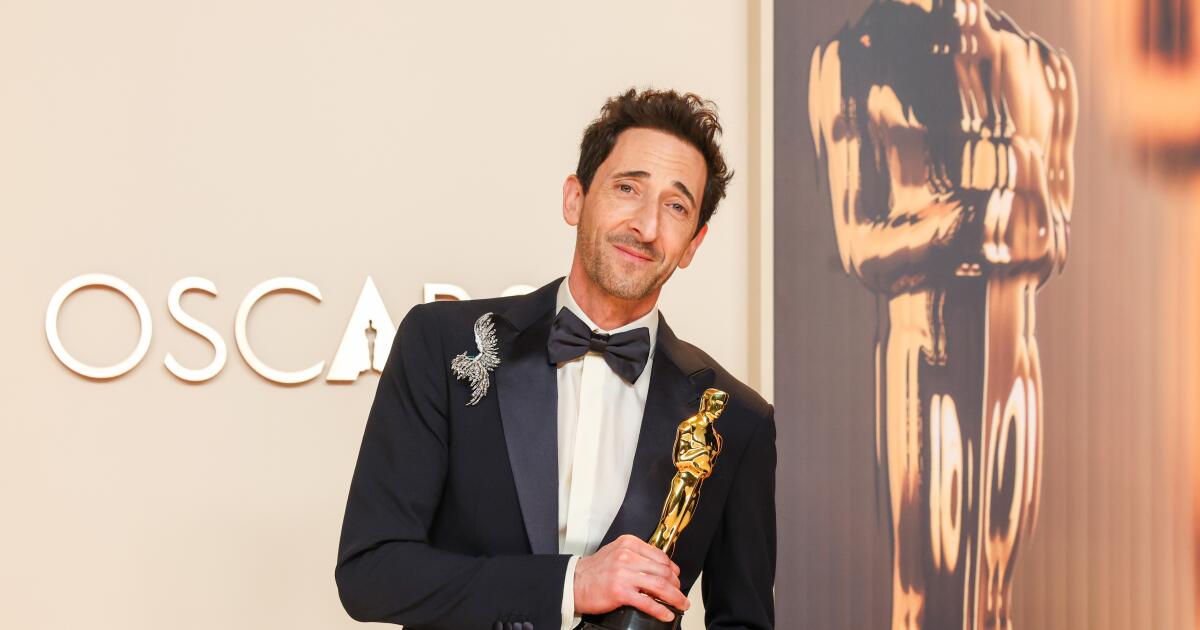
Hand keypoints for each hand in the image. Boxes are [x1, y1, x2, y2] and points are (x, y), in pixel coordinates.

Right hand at [573, 534, 688, 622]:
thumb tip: (659, 567)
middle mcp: (627, 556)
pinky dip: (660, 610)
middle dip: (676, 585)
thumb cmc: (594, 571)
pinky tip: (666, 614)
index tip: (677, 577)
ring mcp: (623, 574)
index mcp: (628, 544)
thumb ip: (636, 556)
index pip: (660, 556)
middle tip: (680, 594)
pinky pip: (647, 602)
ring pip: (659, 586)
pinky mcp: (620, 592)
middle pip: (663, 571)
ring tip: (680, 604)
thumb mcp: (616, 552)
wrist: (573, 582)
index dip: (673, 569)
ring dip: (675, 597)